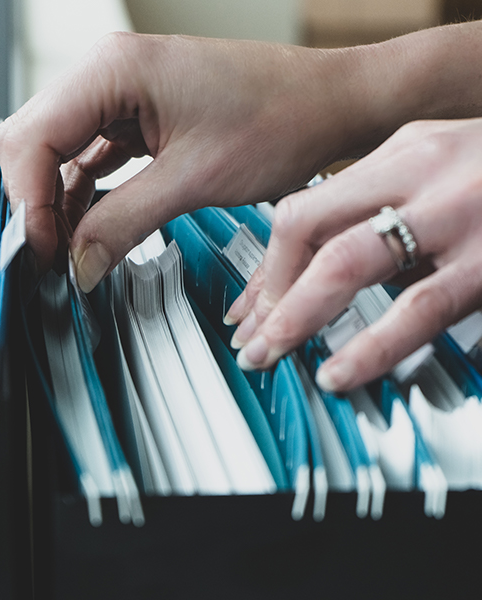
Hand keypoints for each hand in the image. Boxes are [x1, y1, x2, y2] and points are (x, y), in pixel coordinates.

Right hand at [0, 32, 391, 285]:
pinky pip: (94, 158)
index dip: (29, 205)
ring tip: (74, 252)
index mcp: (114, 71)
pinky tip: (93, 227)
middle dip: (38, 205)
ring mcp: (123, 95)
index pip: (32, 141)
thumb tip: (79, 264)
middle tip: (53, 257)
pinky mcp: (140, 116)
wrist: (326, 107)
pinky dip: (88, 196)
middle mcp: (109, 75)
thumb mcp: (193, 181)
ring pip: (61, 154)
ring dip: (61, 204)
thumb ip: (124, 223)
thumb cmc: (280, 119)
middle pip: (37, 144)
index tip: (43, 254)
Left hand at [226, 118, 481, 390]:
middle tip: (251, 344)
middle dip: (270, 295)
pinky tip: (347, 370)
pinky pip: (423, 308)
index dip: (267, 269)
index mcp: (399, 153)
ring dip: (302, 318)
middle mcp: (422, 174)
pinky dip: (376, 345)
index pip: (301, 211)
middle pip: (312, 231)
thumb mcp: (431, 167)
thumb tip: (308, 266)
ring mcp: (460, 215)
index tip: (252, 310)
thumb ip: (370, 207)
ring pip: (353, 264)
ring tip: (277, 357)